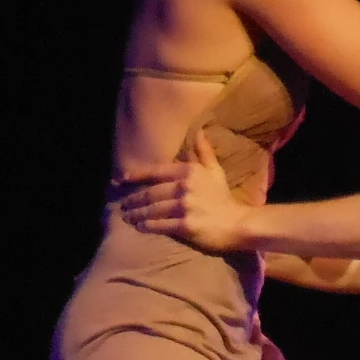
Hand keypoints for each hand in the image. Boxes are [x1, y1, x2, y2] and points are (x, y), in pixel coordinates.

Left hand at [117, 134, 248, 252]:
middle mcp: (184, 187)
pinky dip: (148, 226)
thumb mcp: (215, 172)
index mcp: (189, 172)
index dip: (136, 175)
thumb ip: (203, 152)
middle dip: (133, 200)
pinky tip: (140, 227)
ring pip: (152, 209)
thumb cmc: (224, 198)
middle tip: (122, 205)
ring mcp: (184, 206)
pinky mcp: (185, 225)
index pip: (156, 171)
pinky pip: (160, 225)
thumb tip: (198, 131)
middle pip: (151, 193)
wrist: (239, 224)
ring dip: (136, 214)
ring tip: (126, 217)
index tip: (120, 179)